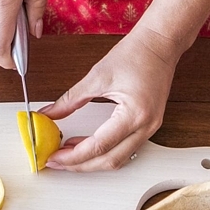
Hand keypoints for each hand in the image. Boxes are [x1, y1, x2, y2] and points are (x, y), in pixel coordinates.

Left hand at [39, 27, 179, 171]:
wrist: (160, 44)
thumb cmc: (136, 54)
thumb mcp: (97, 77)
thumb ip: (70, 100)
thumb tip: (49, 114)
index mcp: (134, 114)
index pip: (99, 146)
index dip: (73, 156)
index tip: (54, 157)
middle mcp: (146, 126)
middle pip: (110, 161)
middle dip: (80, 165)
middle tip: (57, 161)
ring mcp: (150, 128)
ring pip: (119, 159)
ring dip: (92, 161)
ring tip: (67, 154)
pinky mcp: (148, 126)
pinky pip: (125, 149)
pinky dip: (104, 152)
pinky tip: (86, 145)